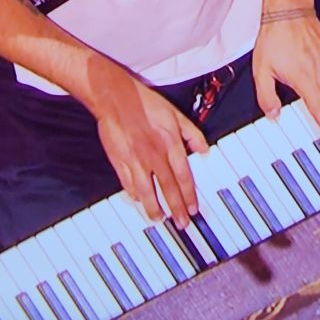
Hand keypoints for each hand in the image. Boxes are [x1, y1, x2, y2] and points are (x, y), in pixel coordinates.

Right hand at [92, 69, 207, 227]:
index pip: (183, 176)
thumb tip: (204, 150)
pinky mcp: (119, 161)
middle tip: (181, 223)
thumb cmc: (144, 102)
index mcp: (170, 143)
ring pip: (147, 192)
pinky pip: (128, 184)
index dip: (189, 195)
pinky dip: (134, 195)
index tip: (193, 209)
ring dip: (154, 208)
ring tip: (159, 219)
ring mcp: (136, 160)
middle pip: (168, 188)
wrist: (115, 96)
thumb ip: (192, 132)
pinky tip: (138, 200)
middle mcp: (154, 155)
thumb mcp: (174, 113)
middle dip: (176, 208)